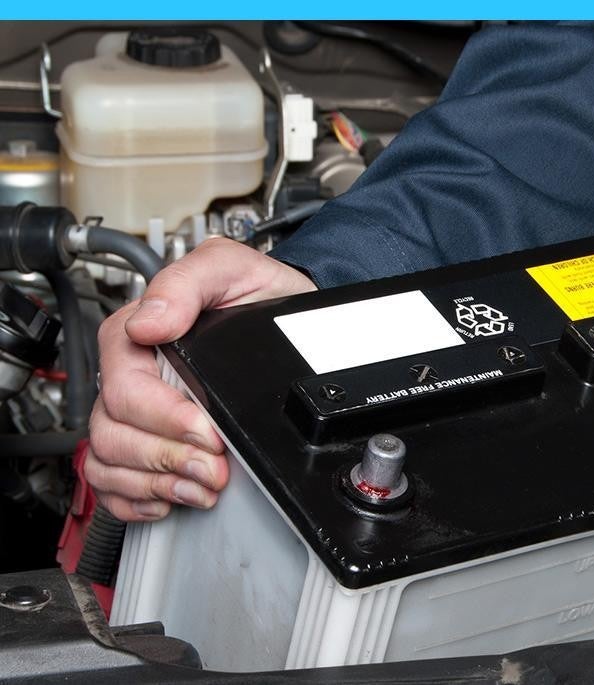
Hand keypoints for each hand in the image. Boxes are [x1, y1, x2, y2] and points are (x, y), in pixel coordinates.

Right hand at [85, 238, 315, 521]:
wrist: (289, 317)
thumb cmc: (259, 294)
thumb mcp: (232, 268)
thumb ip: (189, 282)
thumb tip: (151, 321)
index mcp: (137, 334)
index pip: (124, 388)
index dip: (164, 417)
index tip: (206, 430)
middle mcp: (132, 376)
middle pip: (114, 433)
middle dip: (167, 457)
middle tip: (214, 467)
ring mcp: (136, 412)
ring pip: (109, 461)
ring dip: (157, 482)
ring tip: (203, 484)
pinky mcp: (149, 440)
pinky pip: (114, 483)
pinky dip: (138, 498)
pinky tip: (172, 496)